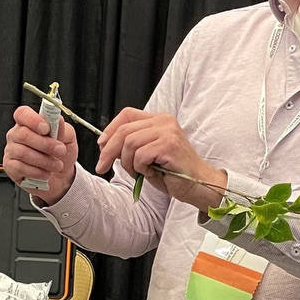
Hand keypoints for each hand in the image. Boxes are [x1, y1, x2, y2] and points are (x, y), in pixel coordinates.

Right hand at [3, 104, 79, 203]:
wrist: (61, 176)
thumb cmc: (61, 154)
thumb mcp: (68, 139)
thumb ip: (63, 128)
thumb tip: (58, 120)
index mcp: (28, 123)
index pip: (22, 114)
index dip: (33, 120)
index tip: (47, 129)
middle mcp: (17, 135)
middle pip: (23, 134)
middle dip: (45, 144)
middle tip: (60, 150)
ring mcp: (11, 151)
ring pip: (23, 152)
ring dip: (44, 160)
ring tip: (57, 165)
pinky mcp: (10, 167)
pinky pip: (20, 168)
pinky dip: (37, 172)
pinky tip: (46, 173)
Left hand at [95, 109, 226, 209]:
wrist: (197, 185)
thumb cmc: (173, 172)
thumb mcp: (146, 156)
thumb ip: (130, 146)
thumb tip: (107, 145)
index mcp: (158, 120)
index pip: (127, 114)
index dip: (110, 129)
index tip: (101, 146)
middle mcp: (164, 121)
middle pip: (124, 129)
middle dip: (109, 150)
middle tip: (103, 166)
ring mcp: (168, 132)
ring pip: (130, 143)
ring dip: (128, 163)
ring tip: (139, 172)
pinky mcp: (169, 145)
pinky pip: (141, 155)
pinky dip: (140, 168)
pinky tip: (150, 173)